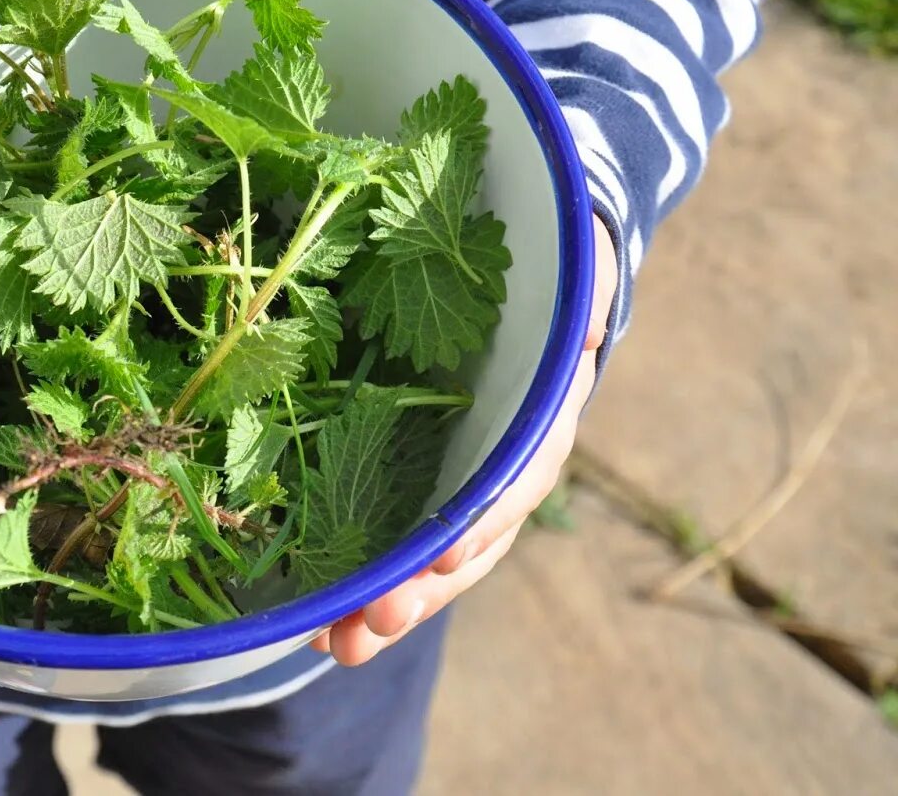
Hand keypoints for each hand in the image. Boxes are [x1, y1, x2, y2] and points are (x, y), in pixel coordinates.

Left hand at [312, 216, 616, 665]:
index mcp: (538, 415)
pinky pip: (389, 535)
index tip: (446, 558)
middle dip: (421, 588)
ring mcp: (454, 473)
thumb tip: (583, 332)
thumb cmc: (544, 262)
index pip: (516, 477)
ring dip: (388, 604)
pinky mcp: (409, 473)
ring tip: (339, 645)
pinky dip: (362, 580)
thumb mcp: (569, 261)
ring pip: (429, 556)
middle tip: (370, 627)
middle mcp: (499, 458)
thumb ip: (579, 284)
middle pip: (467, 540)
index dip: (484, 519)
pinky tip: (322, 623)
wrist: (519, 266)